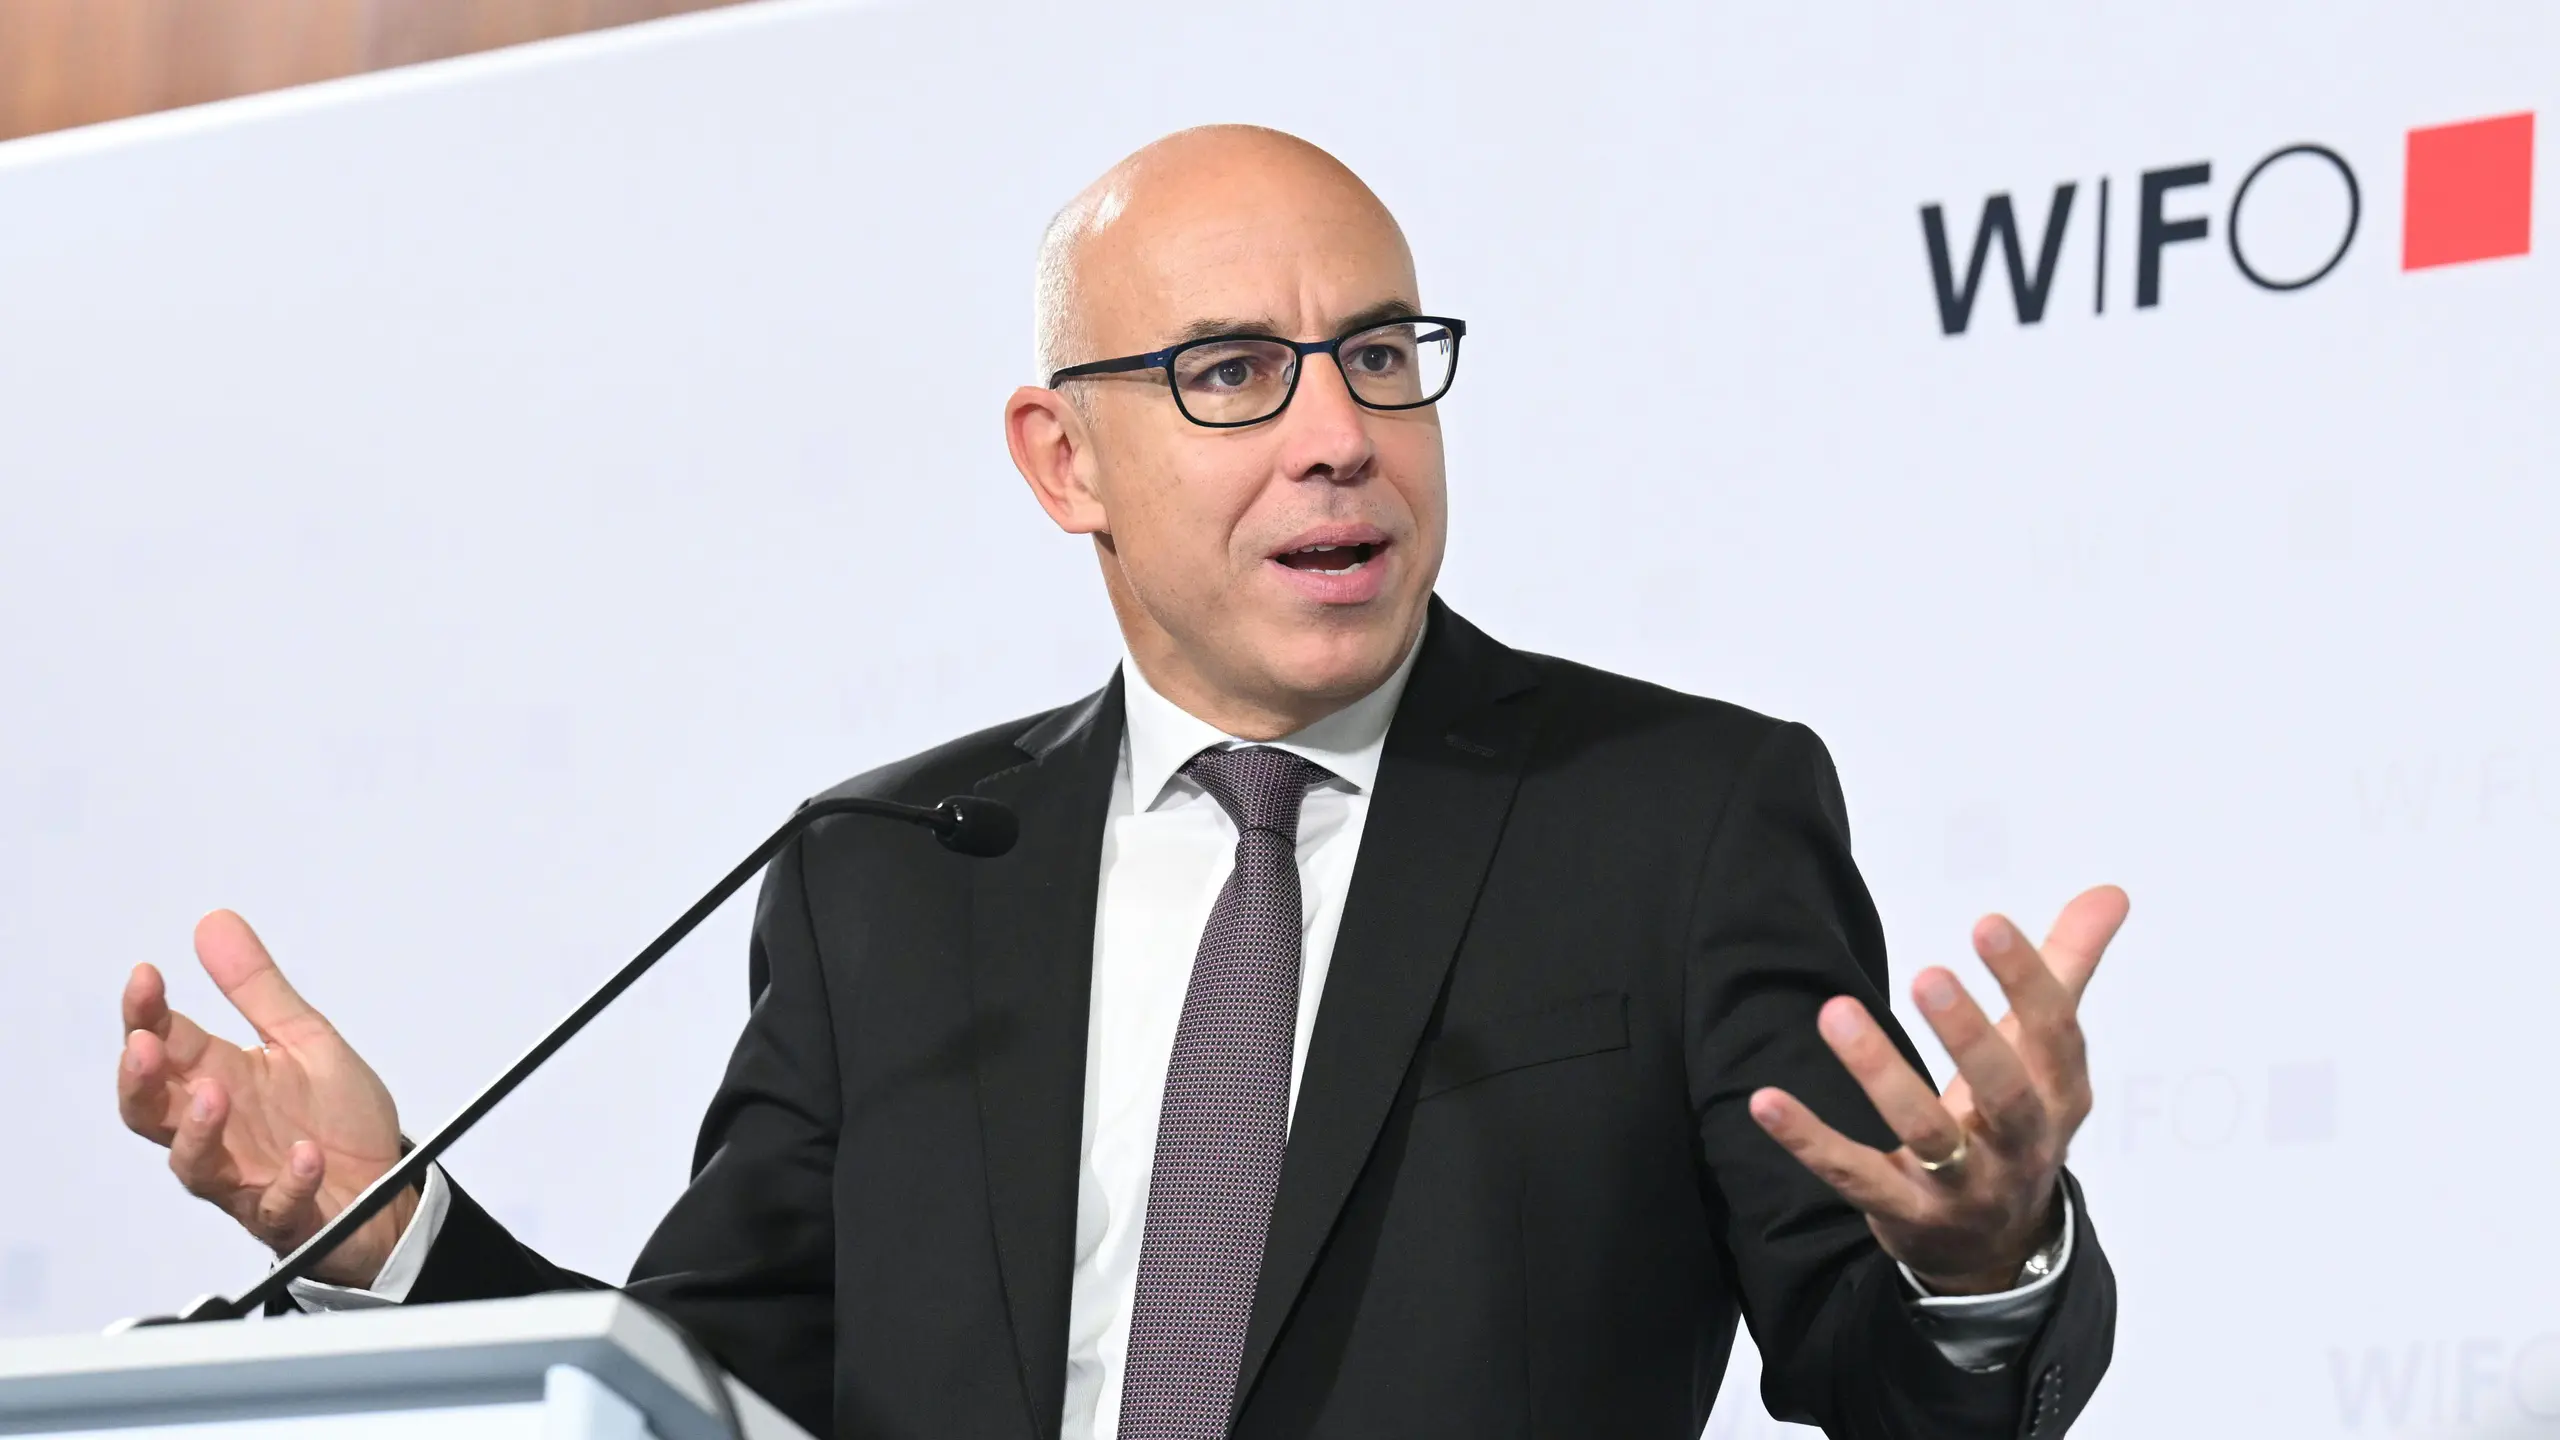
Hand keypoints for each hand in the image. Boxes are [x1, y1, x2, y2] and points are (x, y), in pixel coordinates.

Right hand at [116, 910, 414, 1286]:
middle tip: (145, 1046)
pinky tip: (306, 1156)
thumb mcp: (304, 1039)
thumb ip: (258, 989)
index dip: (145, 1013)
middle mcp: (219, 1129)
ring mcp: (245, 1176)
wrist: (386, 1189)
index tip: (147, 974)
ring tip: (218, 1094)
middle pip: (150, 1111)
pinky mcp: (283, 1216)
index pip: (163, 1044)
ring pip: (193, 1164)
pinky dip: (288, 1183)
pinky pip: (275, 1206)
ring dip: (200, 1131)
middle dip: (139, 1079)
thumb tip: (214, 921)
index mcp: (219, 1079)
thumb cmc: (334, 1118)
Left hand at [1748, 885, 2128, 1293]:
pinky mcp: (1902, 1213)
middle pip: (2004, 1094)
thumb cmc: (2016, 1123)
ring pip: (1925, 1136)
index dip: (2027, 980)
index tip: (1988, 923)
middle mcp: (2019, 1146)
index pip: (2054, 1036)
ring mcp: (1962, 1187)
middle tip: (1928, 975)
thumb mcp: (2047, 1056)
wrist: (1996, 1248)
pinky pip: (1852, 1176)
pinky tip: (1766, 1101)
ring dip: (1880, 1075)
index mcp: (2059, 1097)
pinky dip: (1809, 1141)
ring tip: (1835, 1012)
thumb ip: (2068, 970)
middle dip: (1969, 1037)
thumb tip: (2110, 892)